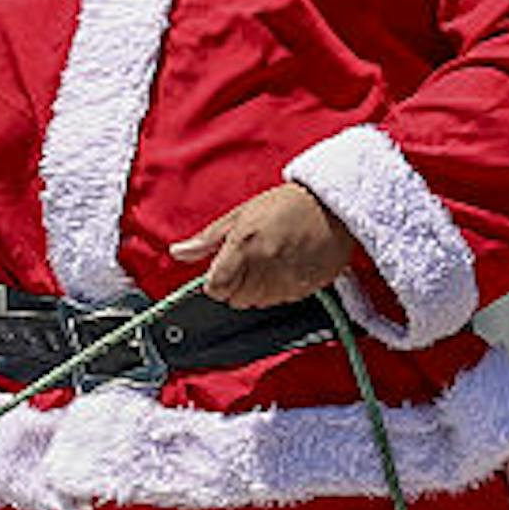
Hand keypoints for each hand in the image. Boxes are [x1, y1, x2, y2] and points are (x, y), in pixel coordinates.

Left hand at [166, 183, 357, 308]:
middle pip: (235, 300)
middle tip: (251, 260)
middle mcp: (264, 267)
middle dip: (237, 284)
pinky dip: (280, 289)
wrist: (331, 207)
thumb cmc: (284, 206)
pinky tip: (288, 267)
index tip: (224, 268)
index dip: (216, 280)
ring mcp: (286, 280)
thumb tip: (178, 253)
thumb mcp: (240, 215)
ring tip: (272, 261)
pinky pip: (281, 301)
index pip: (215, 287)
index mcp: (244, 246)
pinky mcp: (305, 289)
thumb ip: (208, 239)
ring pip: (258, 303)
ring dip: (258, 289)